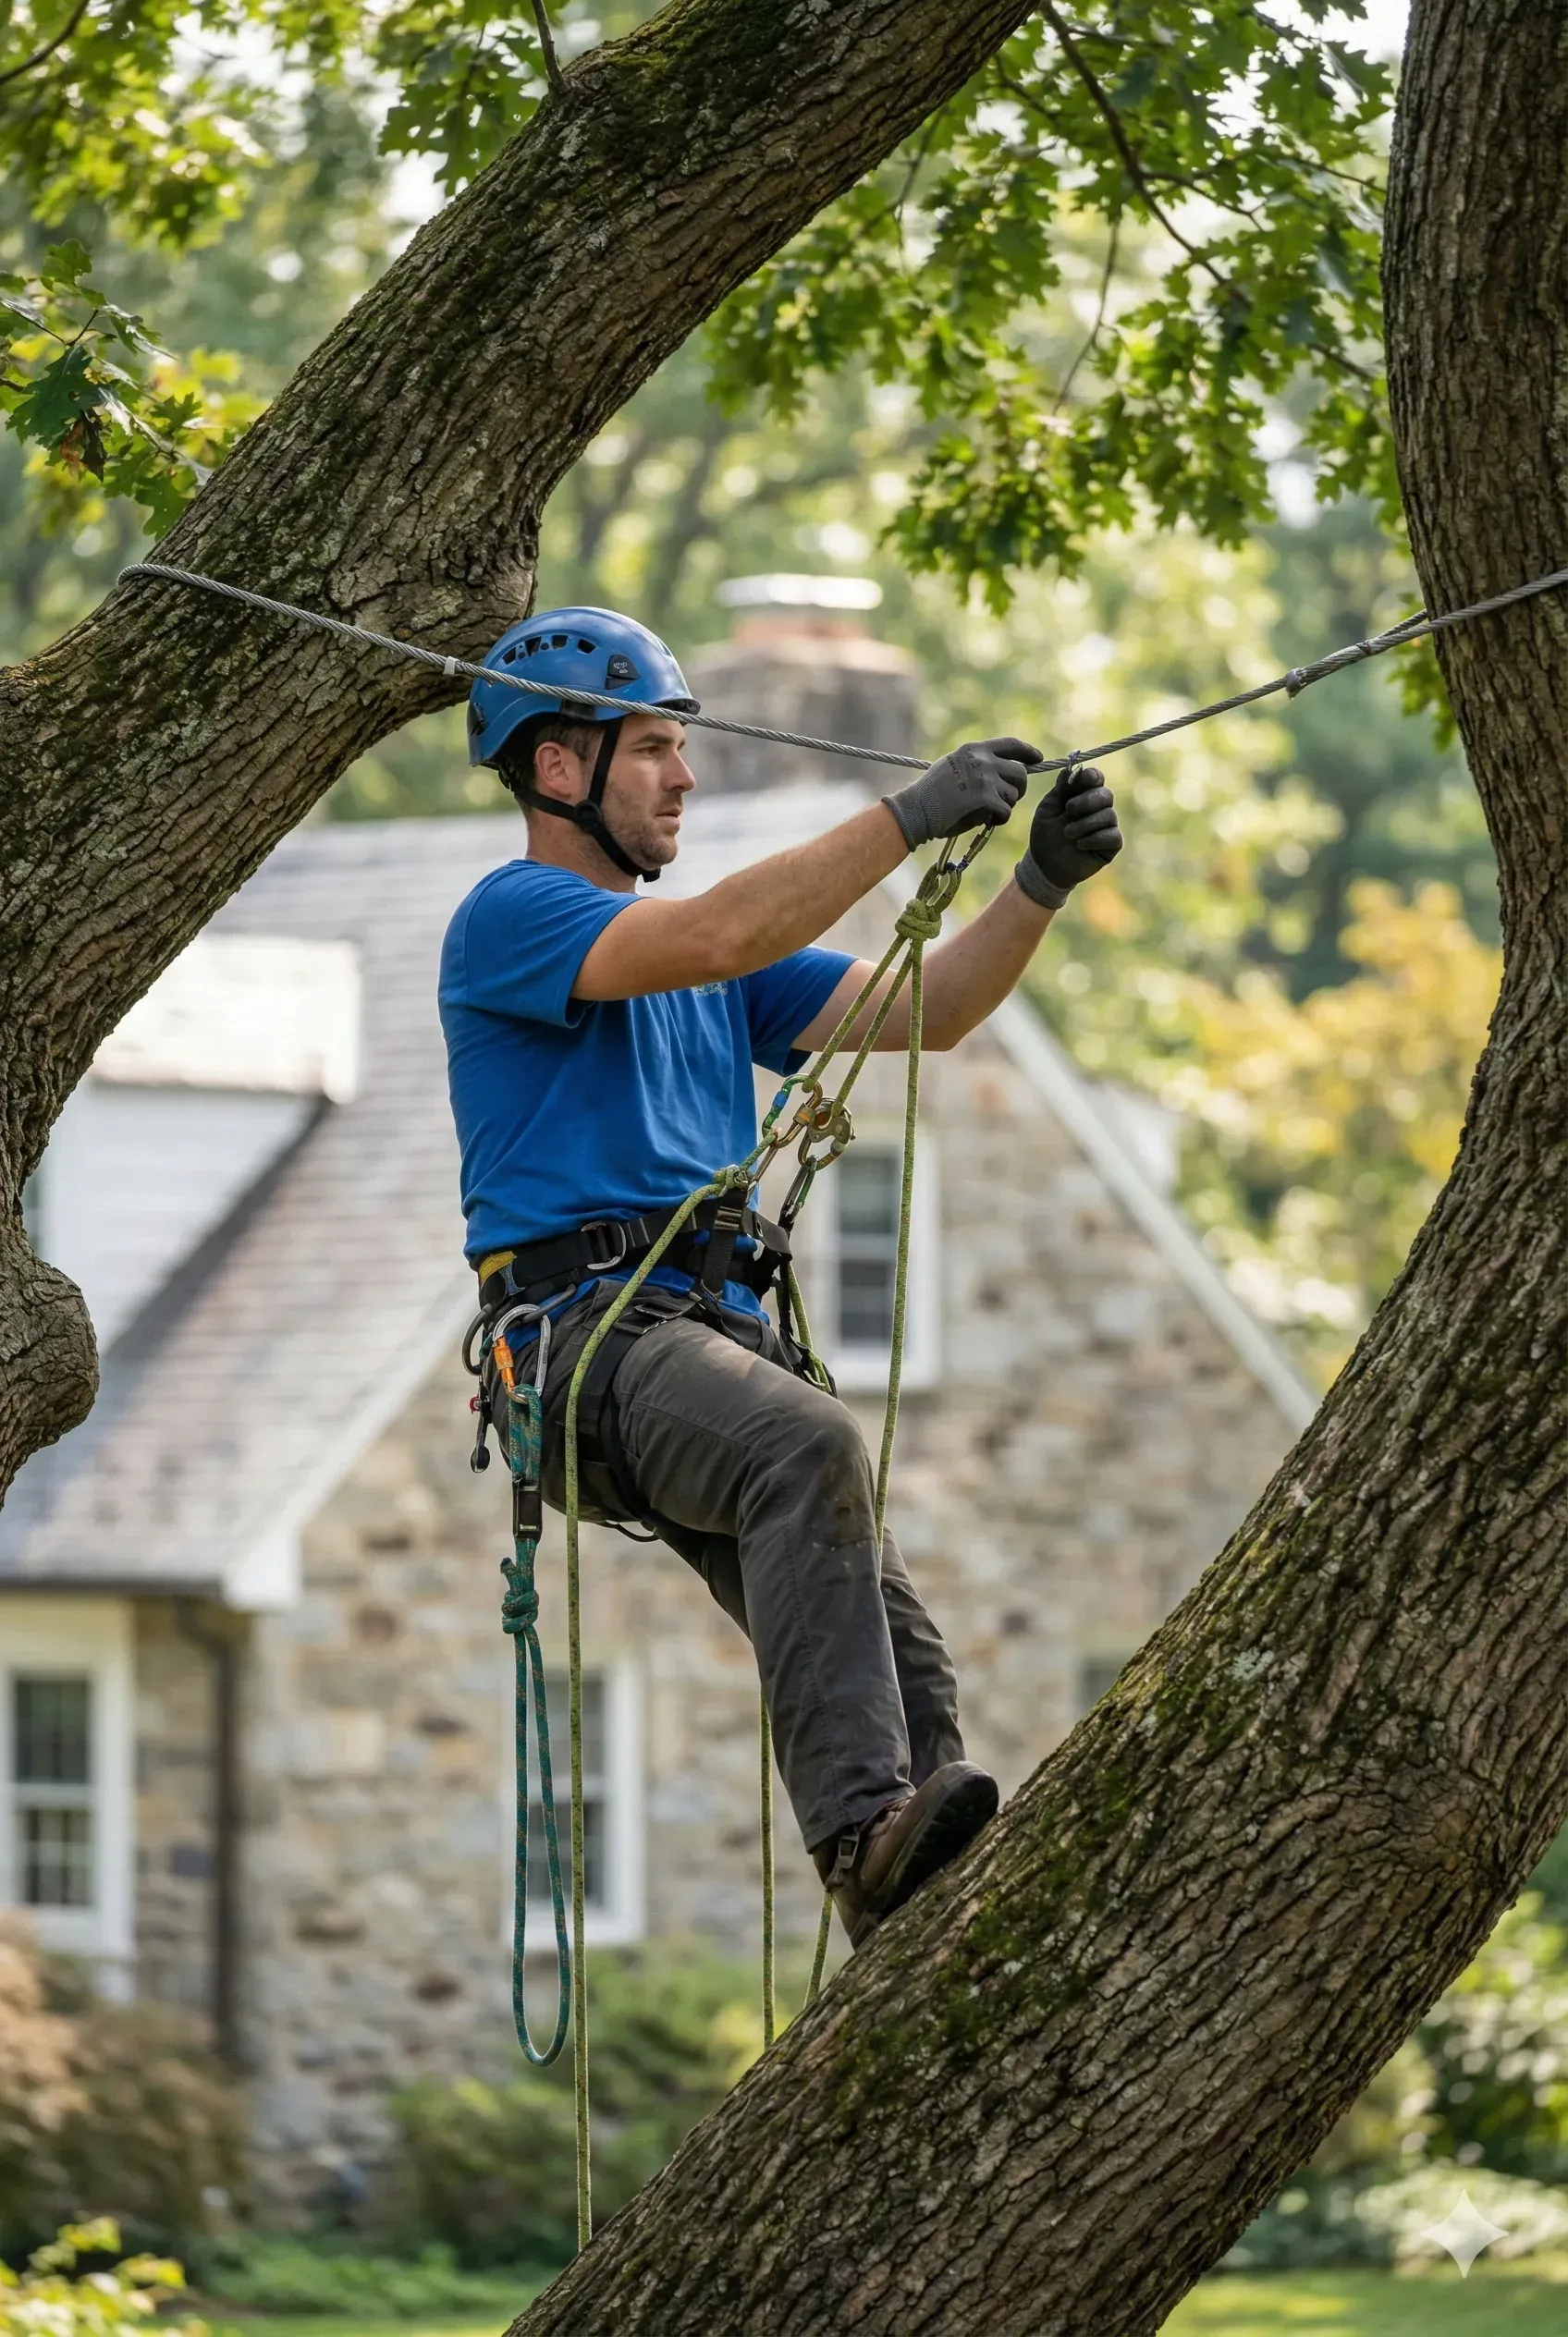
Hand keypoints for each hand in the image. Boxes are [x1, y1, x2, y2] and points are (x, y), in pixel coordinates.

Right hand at [882, 736, 1042, 850]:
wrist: (916, 809)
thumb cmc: (932, 792)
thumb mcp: (953, 765)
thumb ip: (978, 763)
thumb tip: (1005, 770)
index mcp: (974, 748)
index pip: (1011, 744)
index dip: (1028, 751)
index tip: (1038, 758)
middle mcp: (982, 759)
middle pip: (1020, 772)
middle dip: (1019, 788)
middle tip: (1009, 798)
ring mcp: (985, 778)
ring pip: (1014, 794)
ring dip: (1006, 805)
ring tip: (989, 811)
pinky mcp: (985, 798)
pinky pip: (1006, 810)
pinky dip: (1000, 819)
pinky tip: (988, 821)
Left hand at [1015, 763, 1122, 908]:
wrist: (1045, 865)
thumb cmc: (1046, 834)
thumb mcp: (1049, 807)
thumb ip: (1061, 788)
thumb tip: (1072, 765)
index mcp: (1083, 794)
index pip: (1096, 778)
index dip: (1092, 776)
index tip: (1083, 779)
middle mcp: (1099, 807)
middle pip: (1106, 794)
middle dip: (1086, 801)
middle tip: (1068, 811)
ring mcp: (1107, 826)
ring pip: (1108, 815)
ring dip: (1085, 824)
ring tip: (1067, 833)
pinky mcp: (1111, 844)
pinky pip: (1113, 835)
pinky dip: (1095, 839)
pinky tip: (1080, 845)